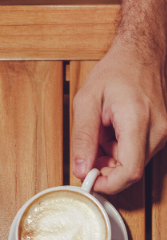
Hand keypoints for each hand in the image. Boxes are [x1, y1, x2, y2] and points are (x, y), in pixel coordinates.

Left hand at [72, 42, 166, 193]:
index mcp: (137, 121)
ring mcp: (162, 133)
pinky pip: (137, 154)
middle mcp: (157, 131)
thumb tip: (80, 169)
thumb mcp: (86, 102)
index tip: (90, 181)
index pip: (129, 171)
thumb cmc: (114, 72)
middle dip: (105, 169)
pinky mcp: (161, 133)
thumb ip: (83, 139)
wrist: (140, 55)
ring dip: (111, 159)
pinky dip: (119, 151)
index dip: (108, 184)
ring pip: (133, 164)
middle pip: (130, 171)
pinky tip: (112, 132)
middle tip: (89, 151)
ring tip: (102, 133)